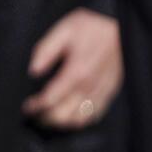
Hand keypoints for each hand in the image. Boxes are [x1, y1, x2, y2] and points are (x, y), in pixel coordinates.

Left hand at [24, 7, 121, 128]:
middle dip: (45, 119)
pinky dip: (80, 121)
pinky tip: (71, 116)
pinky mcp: (109, 93)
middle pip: (63, 115)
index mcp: (75, 72)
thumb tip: (33, 71)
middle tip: (35, 115)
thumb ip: (45, 51)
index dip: (35, 107)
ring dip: (62, 123)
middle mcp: (88, 87)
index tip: (27, 107)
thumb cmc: (93, 28)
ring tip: (50, 118)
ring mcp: (100, 92)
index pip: (50, 100)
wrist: (124, 30)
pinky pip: (94, 115)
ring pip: (79, 120)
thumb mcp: (64, 30)